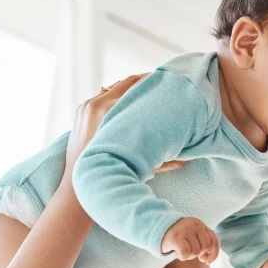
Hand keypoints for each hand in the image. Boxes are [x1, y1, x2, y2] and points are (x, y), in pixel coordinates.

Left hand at [61, 74, 184, 184]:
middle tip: (161, 83)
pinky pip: (101, 97)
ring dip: (129, 88)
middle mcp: (97, 104)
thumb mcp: (142, 167)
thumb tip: (187, 159)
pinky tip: (126, 103)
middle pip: (126, 82)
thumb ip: (166, 161)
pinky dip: (115, 97)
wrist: (79, 187)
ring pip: (113, 88)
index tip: (167, 80)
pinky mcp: (81, 110)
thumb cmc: (111, 176)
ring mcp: (86, 106)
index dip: (153, 80)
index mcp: (111, 111)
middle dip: (144, 81)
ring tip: (145, 92)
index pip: (137, 84)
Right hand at [161, 218, 219, 262]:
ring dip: (188, 255)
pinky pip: (186, 254)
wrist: (157, 229)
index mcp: (200, 224)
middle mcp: (195, 225)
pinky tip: (176, 251)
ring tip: (180, 249)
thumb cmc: (178, 236)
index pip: (214, 240)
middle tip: (187, 250)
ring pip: (195, 252)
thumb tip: (207, 259)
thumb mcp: (193, 236)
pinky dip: (181, 256)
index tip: (207, 261)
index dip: (213, 253)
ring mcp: (186, 230)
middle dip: (197, 253)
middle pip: (205, 247)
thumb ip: (202, 244)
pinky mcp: (177, 238)